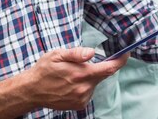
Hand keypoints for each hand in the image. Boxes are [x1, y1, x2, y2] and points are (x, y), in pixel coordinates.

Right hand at [0, 47, 128, 118]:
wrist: (32, 90)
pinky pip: (88, 91)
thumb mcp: (57, 54)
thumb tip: (91, 52)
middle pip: (103, 75)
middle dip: (100, 66)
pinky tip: (71, 83)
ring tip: (71, 73)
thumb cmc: (44, 70)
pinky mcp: (79, 104)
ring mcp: (82, 98)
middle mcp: (84, 88)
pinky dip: (85, 85)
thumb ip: (76, 53)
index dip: (120, 60)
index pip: (109, 68)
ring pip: (95, 83)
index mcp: (81, 74)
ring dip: (90, 76)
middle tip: (85, 61)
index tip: (126, 53)